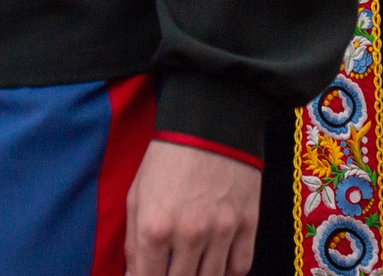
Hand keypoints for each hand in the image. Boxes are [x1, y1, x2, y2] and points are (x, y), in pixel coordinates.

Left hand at [126, 138, 259, 275]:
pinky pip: (240, 267)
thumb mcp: (137, 196)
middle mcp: (189, 234)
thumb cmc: (168, 158)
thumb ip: (134, 244)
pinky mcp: (248, 222)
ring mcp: (222, 230)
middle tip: (171, 269)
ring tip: (192, 268)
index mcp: (156, 227)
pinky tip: (217, 266)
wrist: (212, 121)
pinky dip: (228, 273)